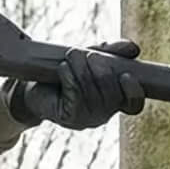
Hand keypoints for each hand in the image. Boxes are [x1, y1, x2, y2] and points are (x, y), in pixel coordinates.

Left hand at [11, 40, 147, 129]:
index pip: (134, 104)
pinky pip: (75, 96)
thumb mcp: (91, 58)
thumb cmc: (68, 72)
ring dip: (82, 70)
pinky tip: (63, 68)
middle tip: (87, 54)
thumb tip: (134, 49)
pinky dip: (70, 78)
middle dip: (100, 70)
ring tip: (72, 55)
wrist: (35, 86)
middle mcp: (104, 114)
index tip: (127, 75)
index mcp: (114, 101)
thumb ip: (113, 53)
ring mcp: (87, 119)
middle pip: (112, 95)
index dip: (134, 92)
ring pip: (92, 94)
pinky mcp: (69, 118)